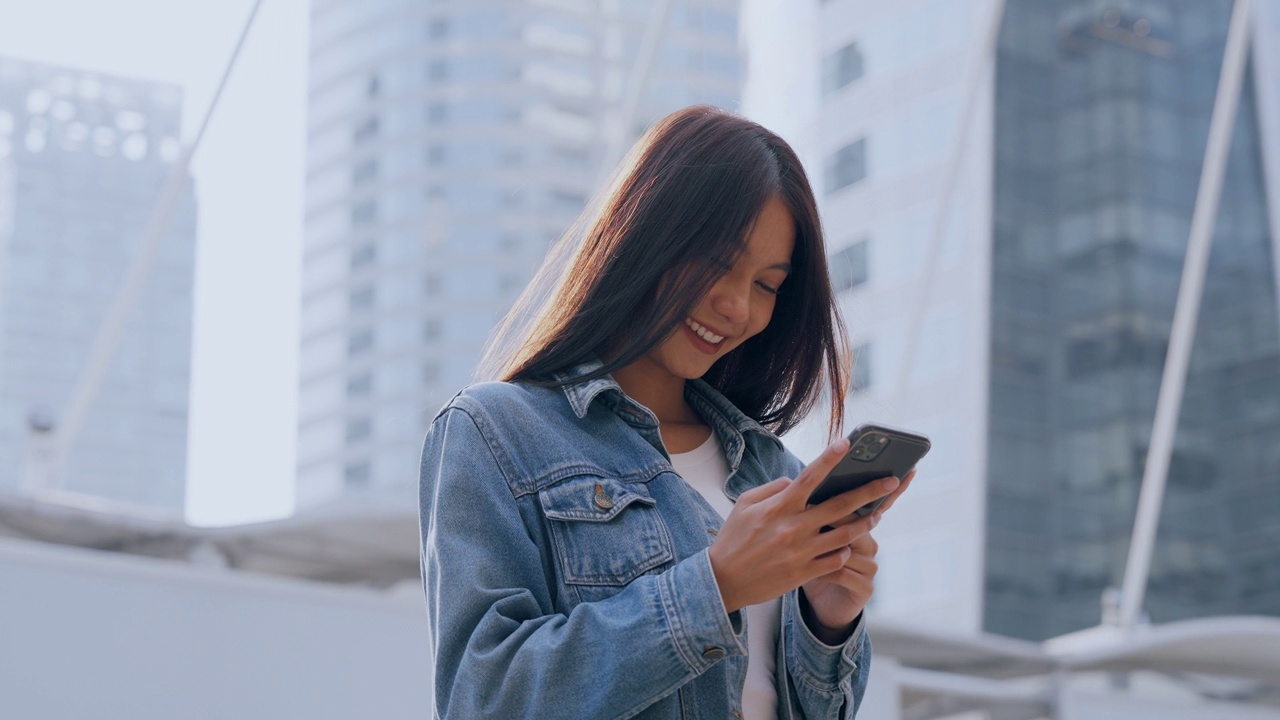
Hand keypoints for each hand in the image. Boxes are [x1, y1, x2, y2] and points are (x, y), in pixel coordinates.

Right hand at [707, 438, 896, 612]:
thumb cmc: (733, 539)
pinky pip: (836, 559)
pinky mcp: (804, 572)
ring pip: (846, 534)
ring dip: (866, 522)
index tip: (847, 444)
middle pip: (840, 505)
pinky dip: (844, 550)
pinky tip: (847, 545)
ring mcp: (801, 551)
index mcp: (779, 507)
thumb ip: (773, 489)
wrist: (723, 581)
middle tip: (892, 481)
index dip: (829, 458)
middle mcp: (793, 527)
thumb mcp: (745, 505)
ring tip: (878, 514)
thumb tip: (796, 480)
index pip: (808, 476)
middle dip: (870, 491)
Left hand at [801, 468, 916, 640]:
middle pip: (864, 520)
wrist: (819, 606)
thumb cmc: (813, 565)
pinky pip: (845, 572)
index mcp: (859, 527)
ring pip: (852, 546)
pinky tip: (813, 571)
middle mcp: (869, 544)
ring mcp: (869, 566)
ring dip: (830, 544)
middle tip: (830, 499)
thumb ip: (817, 511)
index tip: (900, 469)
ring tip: (811, 542)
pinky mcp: (865, 588)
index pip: (876, 502)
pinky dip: (826, 570)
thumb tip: (812, 484)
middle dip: (850, 507)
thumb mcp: (814, 536)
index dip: (890, 488)